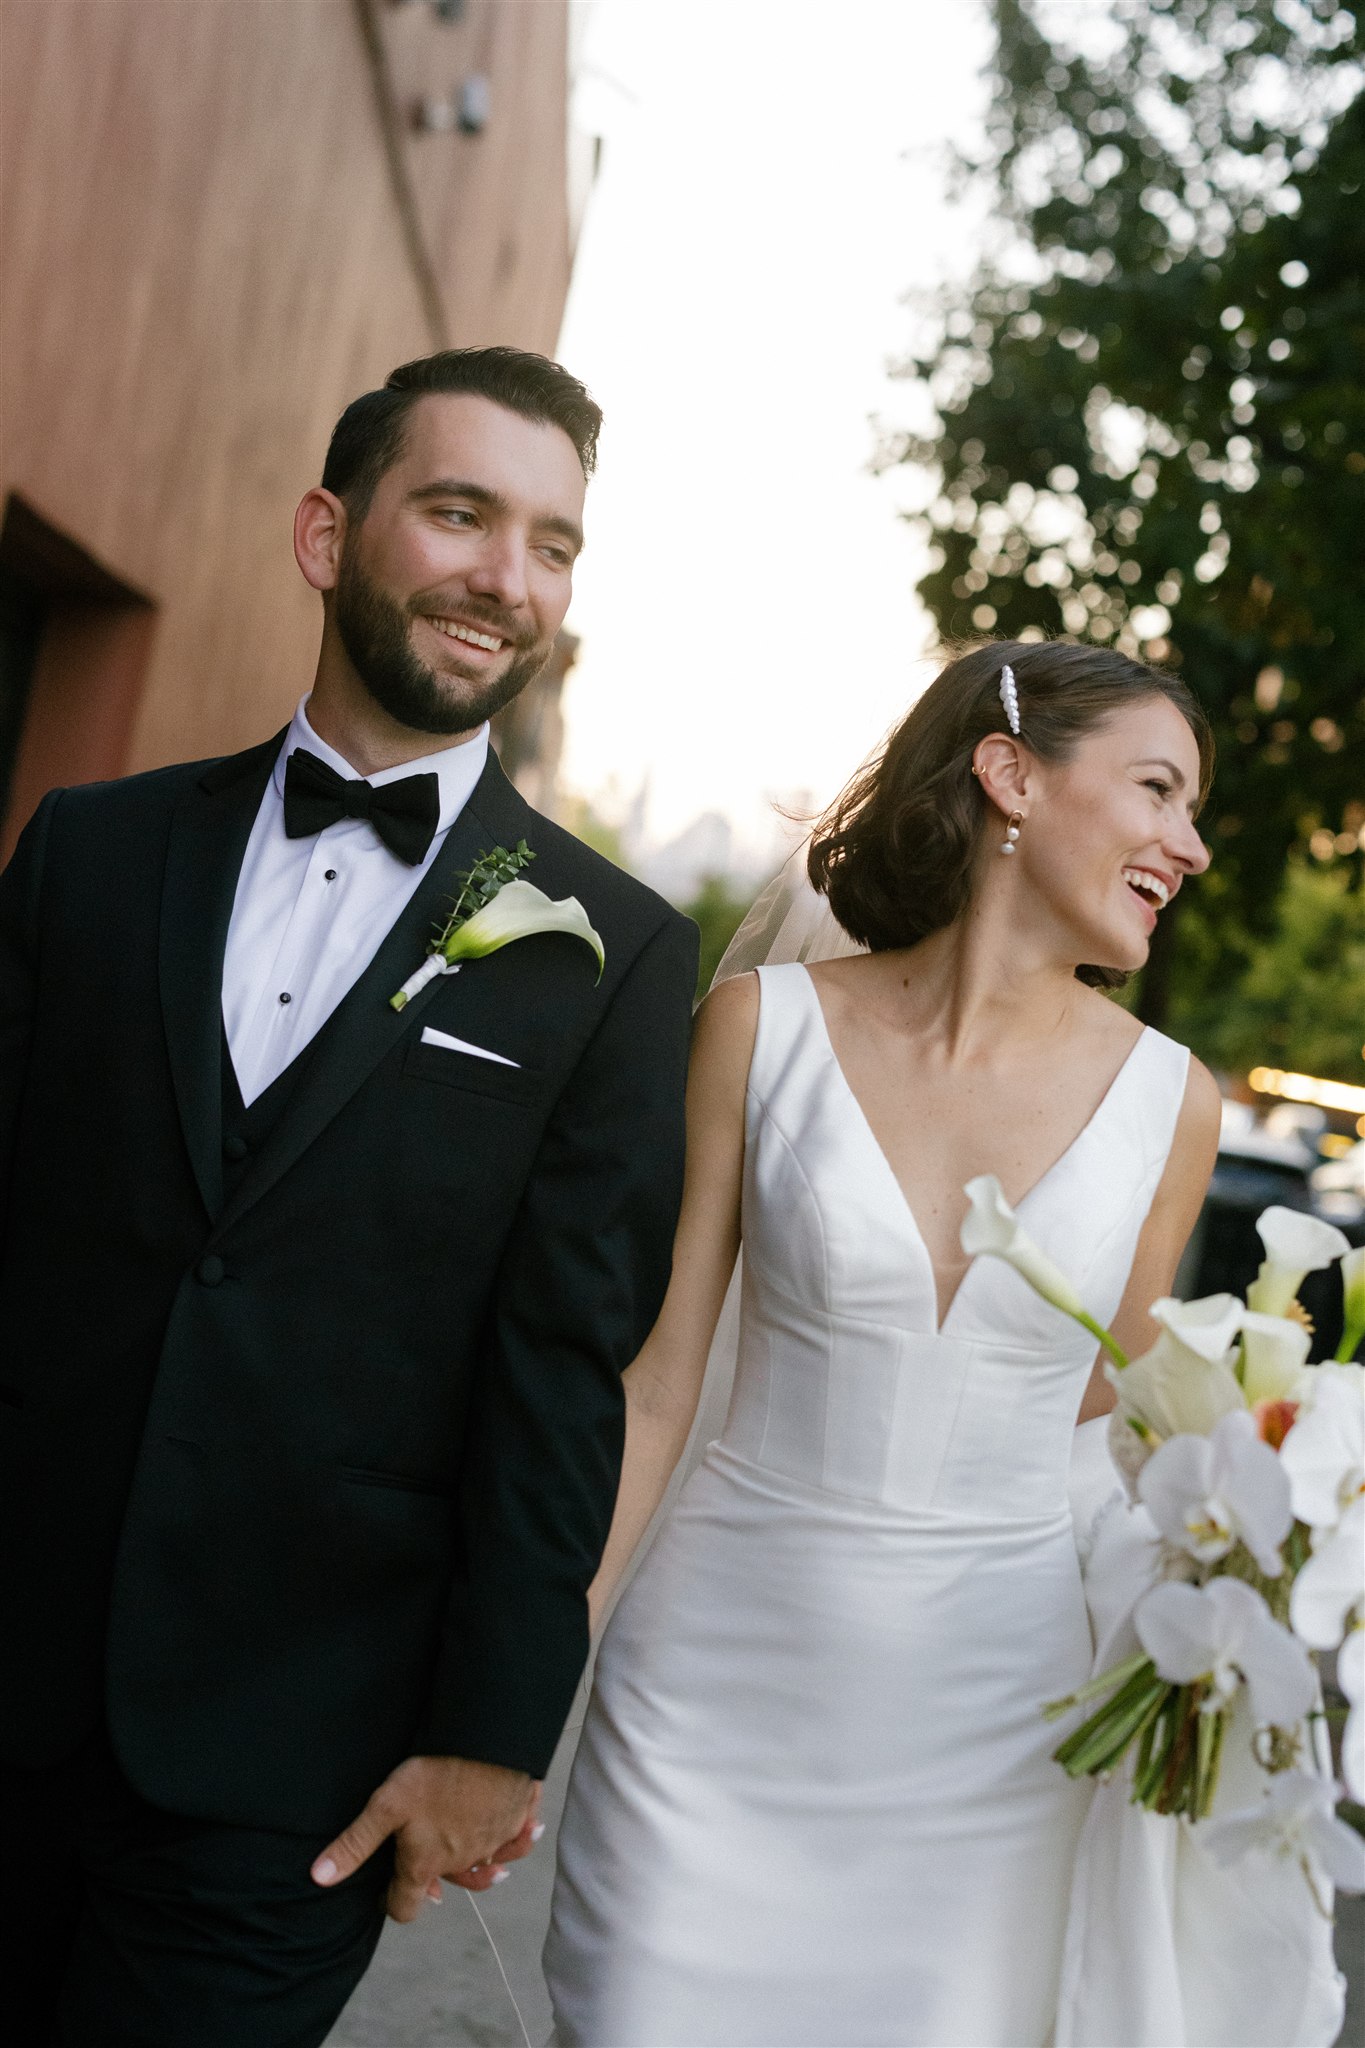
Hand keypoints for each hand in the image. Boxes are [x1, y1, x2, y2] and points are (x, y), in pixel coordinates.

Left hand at [311, 1755, 536, 1921]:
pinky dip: (514, 1842)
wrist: (492, 1745)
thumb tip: (319, 1878)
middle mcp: (461, 1862)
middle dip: (434, 1877)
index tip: (386, 1890)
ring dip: (476, 1865)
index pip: (405, 1908)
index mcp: (425, 1864)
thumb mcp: (385, 1805)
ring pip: (485, 1867)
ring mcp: (493, 1843)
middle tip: (423, 1858)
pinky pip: (518, 1842)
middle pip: (445, 1885)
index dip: (392, 1903)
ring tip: (467, 1855)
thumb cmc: (436, 1775)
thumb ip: (355, 1843)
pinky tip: (512, 1831)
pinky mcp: (518, 1820)